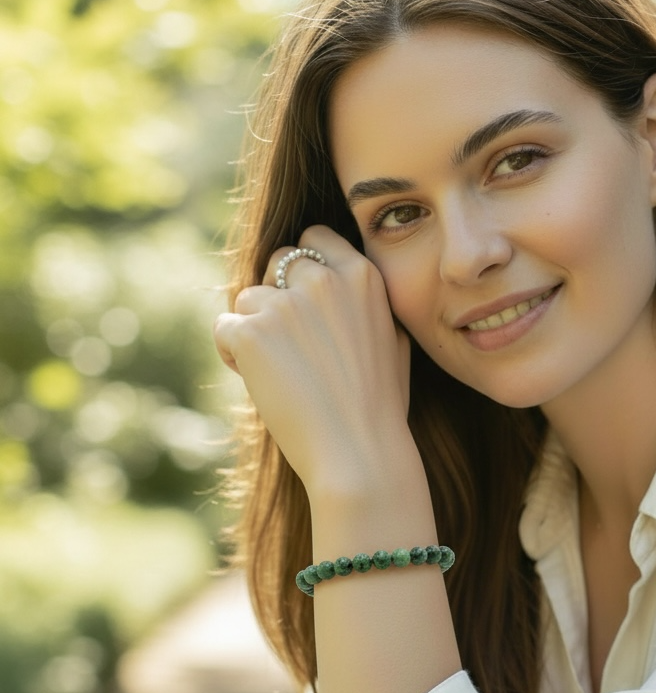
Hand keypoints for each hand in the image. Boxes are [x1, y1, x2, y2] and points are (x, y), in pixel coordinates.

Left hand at [213, 225, 417, 499]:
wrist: (360, 453)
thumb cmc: (380, 407)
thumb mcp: (393, 341)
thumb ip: (366, 305)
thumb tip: (341, 285)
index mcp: (362, 277)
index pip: (315, 238)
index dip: (304, 266)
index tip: (304, 297)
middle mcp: (323, 281)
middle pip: (277, 261)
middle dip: (276, 292)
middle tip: (288, 341)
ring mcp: (285, 305)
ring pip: (248, 298)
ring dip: (255, 328)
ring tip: (279, 371)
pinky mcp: (251, 333)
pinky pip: (225, 328)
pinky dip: (234, 354)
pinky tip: (259, 381)